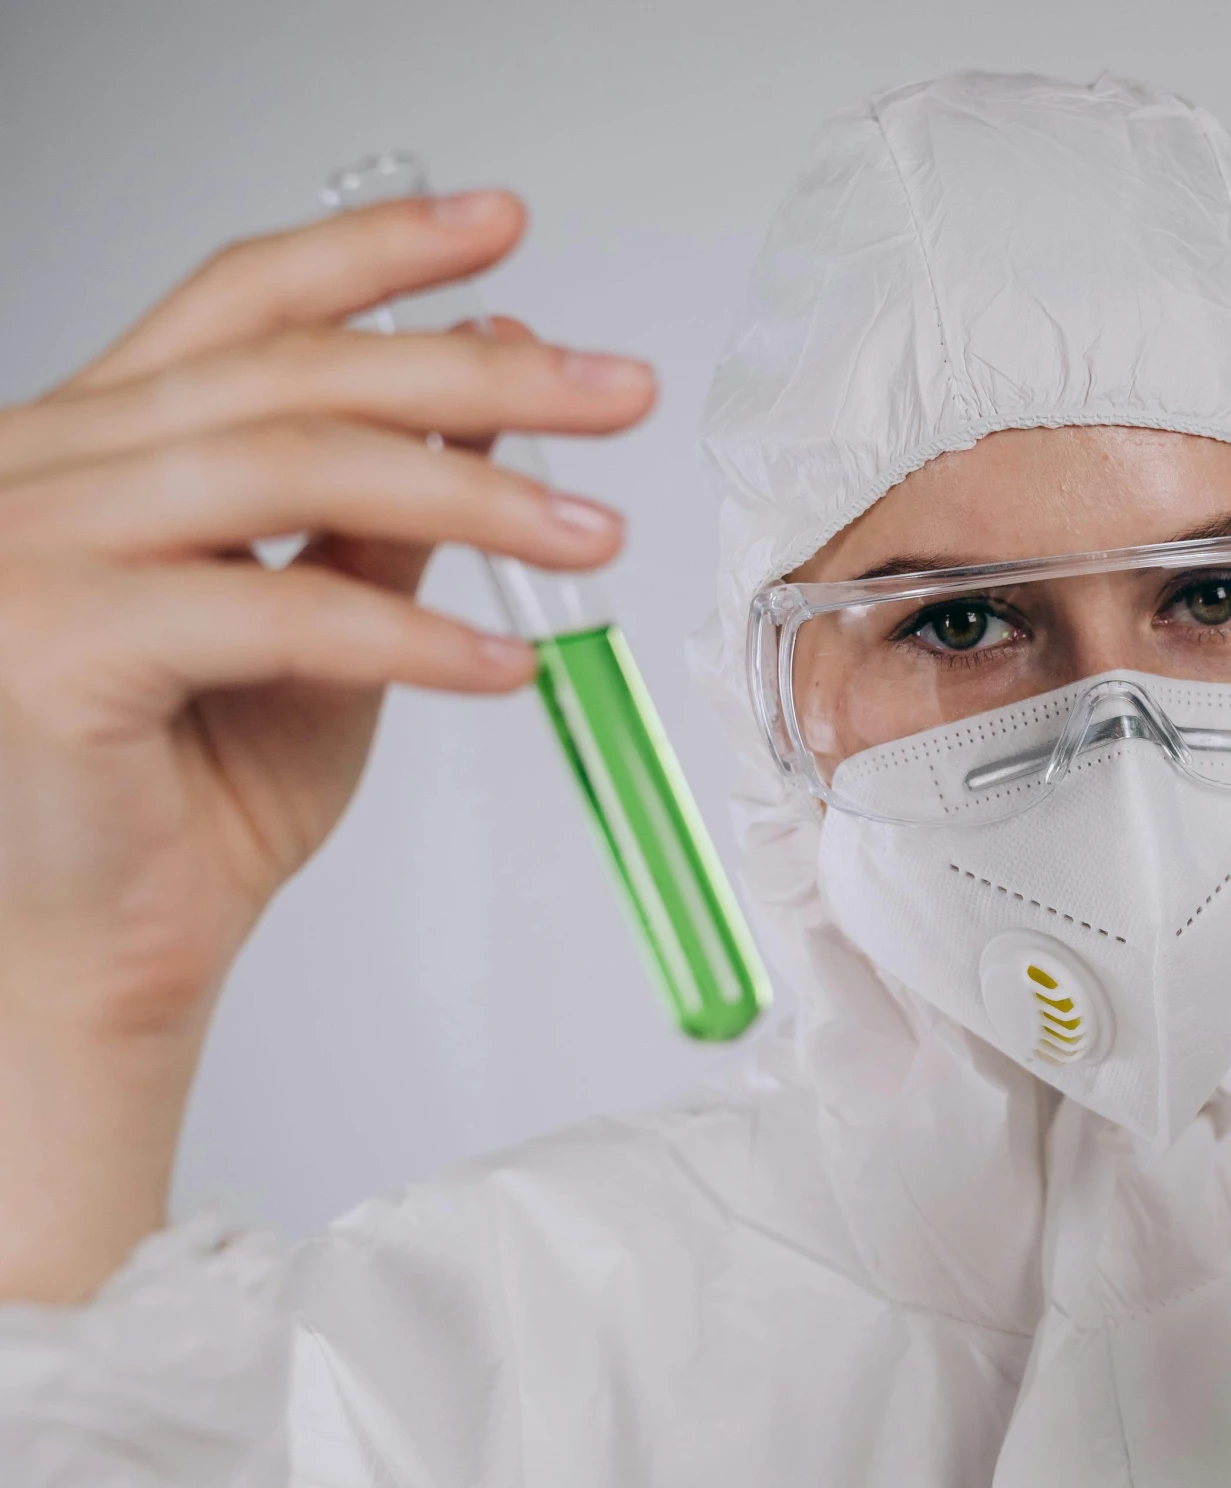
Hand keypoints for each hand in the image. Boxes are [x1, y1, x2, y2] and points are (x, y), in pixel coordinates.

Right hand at [0, 192, 655, 1303]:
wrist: (100, 959)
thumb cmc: (190, 800)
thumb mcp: (324, 628)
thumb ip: (386, 508)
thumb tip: (487, 373)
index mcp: (93, 443)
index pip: (244, 304)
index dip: (377, 250)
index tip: (501, 228)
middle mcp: (40, 468)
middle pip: (290, 372)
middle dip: (476, 371)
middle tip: (617, 389)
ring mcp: (30, 548)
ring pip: (288, 465)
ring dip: (472, 491)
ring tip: (597, 530)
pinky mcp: (56, 645)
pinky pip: (273, 610)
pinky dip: (410, 634)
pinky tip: (508, 661)